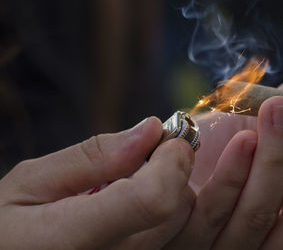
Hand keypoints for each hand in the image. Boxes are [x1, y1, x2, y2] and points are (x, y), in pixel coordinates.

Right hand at [0, 117, 194, 249]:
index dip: (170, 162)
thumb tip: (149, 129)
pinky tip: (137, 198)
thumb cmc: (5, 228)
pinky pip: (168, 236)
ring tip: (139, 174)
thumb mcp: (31, 182)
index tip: (169, 137)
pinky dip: (166, 209)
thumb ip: (93, 157)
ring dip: (172, 188)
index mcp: (74, 239)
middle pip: (175, 211)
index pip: (152, 199)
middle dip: (174, 169)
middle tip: (154, 147)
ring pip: (179, 224)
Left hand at [162, 80, 282, 249]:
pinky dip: (233, 174)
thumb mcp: (250, 125)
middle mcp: (266, 238)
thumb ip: (280, 113)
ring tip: (270, 109)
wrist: (165, 151)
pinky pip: (215, 211)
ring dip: (272, 158)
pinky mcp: (188, 238)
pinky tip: (242, 140)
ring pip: (259, 214)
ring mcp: (227, 243)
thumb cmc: (214, 140)